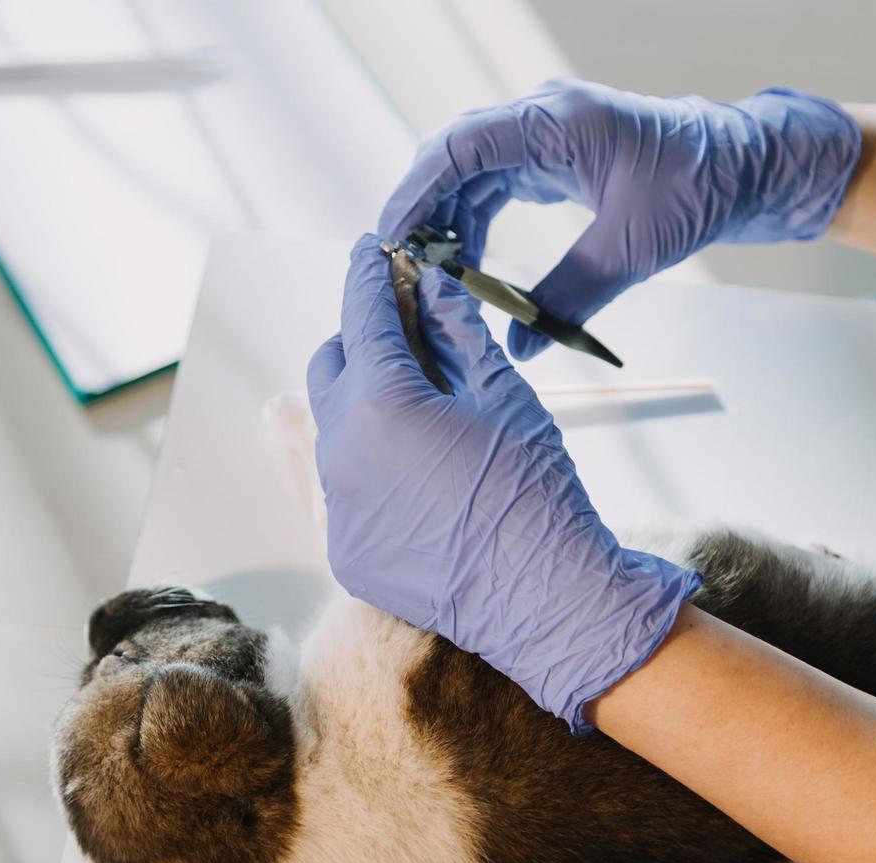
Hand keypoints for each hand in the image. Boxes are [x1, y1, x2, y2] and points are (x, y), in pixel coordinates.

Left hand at [307, 235, 701, 731]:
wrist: (545, 598)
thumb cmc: (534, 490)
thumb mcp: (504, 394)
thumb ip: (457, 330)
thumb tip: (431, 285)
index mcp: (381, 403)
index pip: (361, 314)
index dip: (369, 275)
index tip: (372, 251)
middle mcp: (342, 452)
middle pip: (330, 367)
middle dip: (361, 341)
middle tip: (407, 335)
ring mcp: (338, 506)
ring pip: (336, 430)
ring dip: (367, 408)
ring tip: (426, 416)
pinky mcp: (345, 549)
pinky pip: (347, 488)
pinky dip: (375, 468)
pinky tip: (426, 482)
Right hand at [379, 78, 860, 359]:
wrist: (742, 167)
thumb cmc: (697, 191)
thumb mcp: (630, 250)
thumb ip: (569, 298)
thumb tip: (518, 347)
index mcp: (556, 121)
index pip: (459, 148)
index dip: (416, 194)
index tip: (391, 242)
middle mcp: (542, 117)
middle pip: (453, 157)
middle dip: (423, 214)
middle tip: (401, 271)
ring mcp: (544, 133)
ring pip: (469, 173)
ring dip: (448, 224)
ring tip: (434, 281)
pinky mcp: (552, 154)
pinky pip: (493, 183)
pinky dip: (475, 224)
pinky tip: (472, 269)